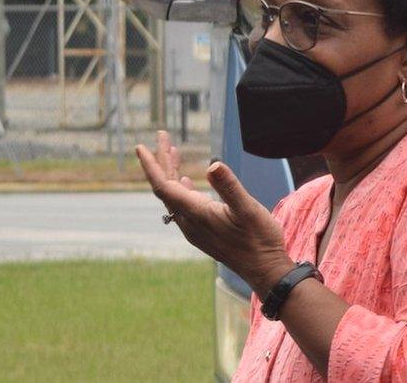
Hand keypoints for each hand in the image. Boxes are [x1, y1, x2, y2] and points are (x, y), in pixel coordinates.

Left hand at [135, 131, 293, 297]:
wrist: (265, 270)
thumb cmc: (259, 240)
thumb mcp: (248, 209)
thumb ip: (229, 187)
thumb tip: (213, 165)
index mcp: (196, 214)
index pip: (164, 186)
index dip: (151, 165)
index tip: (140, 147)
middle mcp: (190, 222)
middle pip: (167, 188)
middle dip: (161, 161)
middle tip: (162, 136)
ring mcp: (195, 228)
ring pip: (175, 196)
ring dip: (171, 172)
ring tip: (171, 151)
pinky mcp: (203, 231)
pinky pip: (183, 205)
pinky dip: (181, 186)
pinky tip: (185, 180)